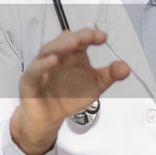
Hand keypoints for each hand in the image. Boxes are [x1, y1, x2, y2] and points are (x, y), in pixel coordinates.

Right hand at [10, 29, 130, 154]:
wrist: (49, 118)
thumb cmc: (67, 96)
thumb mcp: (94, 85)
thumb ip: (109, 75)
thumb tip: (125, 67)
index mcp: (72, 55)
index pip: (80, 39)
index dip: (90, 36)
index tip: (102, 38)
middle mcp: (57, 58)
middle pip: (64, 41)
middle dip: (77, 37)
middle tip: (89, 36)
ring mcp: (42, 68)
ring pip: (48, 51)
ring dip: (60, 46)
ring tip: (73, 43)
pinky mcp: (30, 81)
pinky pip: (34, 71)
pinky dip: (43, 65)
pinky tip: (53, 61)